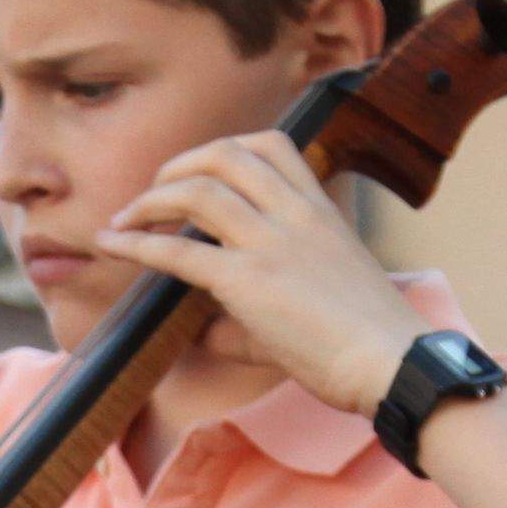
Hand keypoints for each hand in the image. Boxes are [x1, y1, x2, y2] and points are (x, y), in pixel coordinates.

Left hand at [87, 135, 426, 420]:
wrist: (392, 362)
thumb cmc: (368, 341)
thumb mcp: (321, 298)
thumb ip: (264, 302)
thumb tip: (206, 331)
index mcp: (320, 209)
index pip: (272, 145)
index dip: (228, 148)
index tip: (202, 172)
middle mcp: (294, 214)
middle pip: (225, 154)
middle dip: (179, 165)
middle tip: (154, 192)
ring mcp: (270, 243)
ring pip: (196, 190)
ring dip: (151, 199)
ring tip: (127, 218)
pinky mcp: (248, 281)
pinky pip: (178, 250)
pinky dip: (137, 242)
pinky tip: (114, 244)